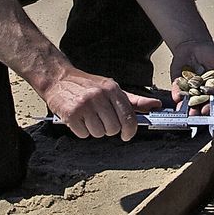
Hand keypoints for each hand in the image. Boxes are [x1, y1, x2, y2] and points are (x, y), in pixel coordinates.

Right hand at [43, 68, 163, 139]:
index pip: (128, 117)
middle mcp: (99, 96)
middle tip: (100, 120)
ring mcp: (84, 105)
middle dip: (108, 129)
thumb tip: (156, 106)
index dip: (129, 130)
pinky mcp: (71, 114)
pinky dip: (81, 131)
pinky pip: (83, 134)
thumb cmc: (88, 86)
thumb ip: (134, 100)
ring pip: (99, 133)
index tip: (126, 135)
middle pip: (113, 128)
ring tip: (89, 118)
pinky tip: (79, 120)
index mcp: (112, 89)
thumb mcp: (112, 89)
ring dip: (94, 130)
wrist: (58, 79)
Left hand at [168, 41, 213, 112]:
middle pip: (200, 103)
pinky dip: (177, 94)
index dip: (210, 105)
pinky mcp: (178, 84)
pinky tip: (176, 97)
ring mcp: (189, 89)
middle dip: (196, 110)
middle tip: (194, 115)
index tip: (207, 109)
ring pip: (188, 100)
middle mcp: (202, 92)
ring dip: (185, 106)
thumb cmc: (212, 53)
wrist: (195, 45)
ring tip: (184, 110)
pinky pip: (177, 90)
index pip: (213, 99)